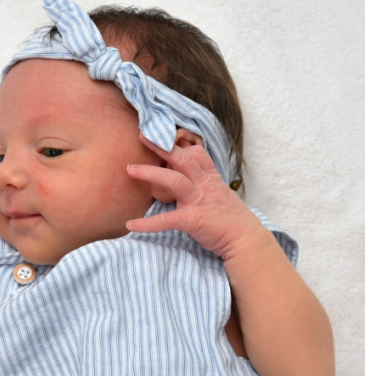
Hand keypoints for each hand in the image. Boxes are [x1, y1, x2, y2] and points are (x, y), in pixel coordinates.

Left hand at [126, 134, 260, 259]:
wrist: (245, 239)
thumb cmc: (229, 218)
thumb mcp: (217, 193)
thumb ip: (200, 183)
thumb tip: (180, 177)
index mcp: (210, 178)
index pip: (196, 153)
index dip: (179, 144)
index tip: (161, 136)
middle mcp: (204, 185)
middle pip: (182, 159)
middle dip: (161, 147)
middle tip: (141, 137)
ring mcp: (199, 201)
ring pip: (173, 180)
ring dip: (150, 173)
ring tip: (130, 169)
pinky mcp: (193, 220)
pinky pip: (167, 220)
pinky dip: (147, 224)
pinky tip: (131, 225)